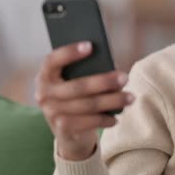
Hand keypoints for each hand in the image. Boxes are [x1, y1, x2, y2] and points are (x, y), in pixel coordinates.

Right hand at [34, 41, 134, 160]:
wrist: (67, 129)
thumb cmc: (77, 95)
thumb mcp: (76, 80)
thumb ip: (86, 71)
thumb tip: (111, 67)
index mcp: (45, 75)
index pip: (53, 60)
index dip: (69, 53)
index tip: (90, 45)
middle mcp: (43, 93)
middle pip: (77, 86)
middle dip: (104, 82)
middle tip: (125, 77)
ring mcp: (51, 112)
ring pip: (87, 105)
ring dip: (112, 101)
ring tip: (130, 97)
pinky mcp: (61, 128)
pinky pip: (88, 122)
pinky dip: (105, 119)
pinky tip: (117, 117)